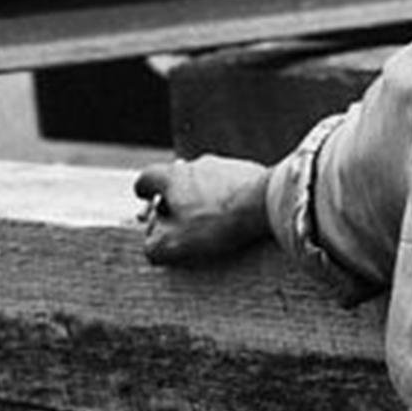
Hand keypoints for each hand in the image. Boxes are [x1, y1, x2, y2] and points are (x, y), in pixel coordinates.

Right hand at [131, 156, 273, 264]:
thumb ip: (154, 245)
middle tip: (177, 223)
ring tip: (210, 225)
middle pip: (176, 181)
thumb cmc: (218, 223)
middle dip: (174, 201)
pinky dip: (227, 199)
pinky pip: (230, 186)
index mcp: (173, 177)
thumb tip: (152, 245)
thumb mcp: (176, 243)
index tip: (148, 204)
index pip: (147, 178)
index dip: (143, 193)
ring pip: (205, 182)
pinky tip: (235, 219)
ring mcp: (225, 165)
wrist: (268, 203)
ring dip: (202, 200)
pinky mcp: (249, 172)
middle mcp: (197, 164)